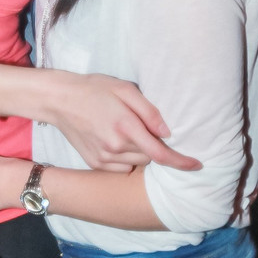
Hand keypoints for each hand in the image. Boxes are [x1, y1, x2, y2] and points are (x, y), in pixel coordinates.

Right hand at [43, 70, 200, 172]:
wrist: (60, 100)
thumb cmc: (94, 89)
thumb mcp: (124, 89)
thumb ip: (149, 110)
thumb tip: (168, 131)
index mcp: (125, 126)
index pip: (160, 153)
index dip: (181, 162)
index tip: (197, 165)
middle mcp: (115, 147)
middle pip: (150, 158)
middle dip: (154, 146)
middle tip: (143, 127)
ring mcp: (103, 158)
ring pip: (136, 164)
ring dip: (140, 153)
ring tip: (125, 131)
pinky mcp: (95, 164)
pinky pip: (121, 168)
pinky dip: (125, 159)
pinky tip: (115, 141)